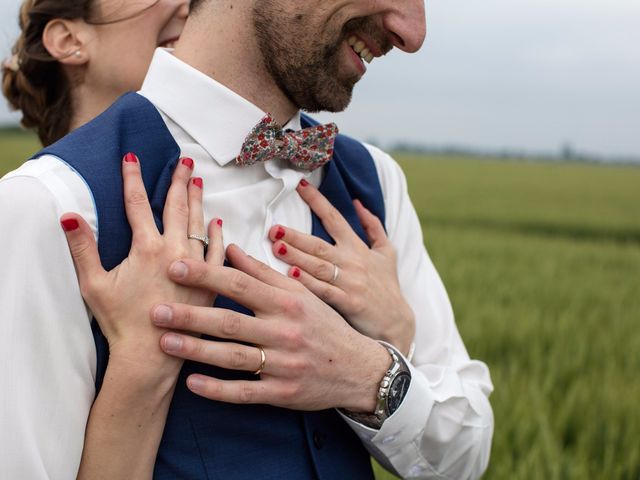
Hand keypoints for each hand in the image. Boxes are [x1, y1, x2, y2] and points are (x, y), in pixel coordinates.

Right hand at [60, 154, 223, 372]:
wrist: (151, 355)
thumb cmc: (121, 322)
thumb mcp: (93, 285)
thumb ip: (82, 248)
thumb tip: (69, 215)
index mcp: (146, 248)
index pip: (137, 203)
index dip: (133, 177)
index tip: (132, 156)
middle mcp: (175, 250)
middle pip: (176, 206)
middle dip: (179, 180)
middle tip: (185, 161)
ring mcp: (197, 265)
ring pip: (199, 223)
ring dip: (198, 201)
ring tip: (199, 181)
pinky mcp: (212, 282)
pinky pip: (218, 252)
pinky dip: (217, 235)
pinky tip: (217, 223)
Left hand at [151, 244, 391, 412]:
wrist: (358, 368)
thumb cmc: (325, 324)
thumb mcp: (301, 293)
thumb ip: (263, 272)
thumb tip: (229, 249)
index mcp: (287, 302)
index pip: (240, 284)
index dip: (207, 274)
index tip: (175, 267)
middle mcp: (284, 331)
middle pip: (230, 321)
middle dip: (191, 315)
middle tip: (156, 311)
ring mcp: (283, 364)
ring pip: (233, 357)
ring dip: (196, 350)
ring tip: (164, 342)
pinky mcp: (282, 393)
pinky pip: (245, 392)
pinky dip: (218, 389)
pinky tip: (192, 383)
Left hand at [268, 180, 414, 354]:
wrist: (397, 323)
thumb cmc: (387, 286)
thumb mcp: (387, 252)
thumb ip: (373, 226)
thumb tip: (358, 203)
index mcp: (358, 248)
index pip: (335, 218)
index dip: (318, 201)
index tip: (300, 185)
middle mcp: (353, 262)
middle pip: (319, 244)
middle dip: (295, 236)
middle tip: (274, 228)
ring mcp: (350, 282)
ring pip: (318, 266)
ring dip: (296, 256)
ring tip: (276, 246)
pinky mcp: (349, 303)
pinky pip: (324, 290)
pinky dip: (308, 282)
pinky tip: (291, 276)